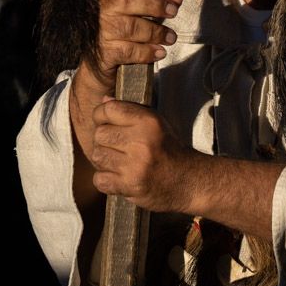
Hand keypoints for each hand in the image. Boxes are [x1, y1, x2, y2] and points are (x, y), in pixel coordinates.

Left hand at [88, 97, 198, 212]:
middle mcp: (141, 141)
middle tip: (117, 148)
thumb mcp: (155, 123)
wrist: (188, 180)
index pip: (108, 110)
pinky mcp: (130, 185)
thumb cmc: (168, 149)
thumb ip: (130, 111)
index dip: (101, 116)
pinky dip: (106, 180)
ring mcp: (135, 165)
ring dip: (104, 161)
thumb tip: (104, 100)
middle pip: (99, 134)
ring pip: (97, 156)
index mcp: (148, 121)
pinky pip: (99, 179)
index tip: (106, 124)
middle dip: (105, 141)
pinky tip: (119, 178)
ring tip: (119, 163)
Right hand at [92, 0, 182, 87]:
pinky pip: (130, 51)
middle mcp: (103, 7)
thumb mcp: (140, 8)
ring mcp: (103, 29)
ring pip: (131, 28)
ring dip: (156, 32)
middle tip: (172, 10)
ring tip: (170, 36)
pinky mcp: (106, 51)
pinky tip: (159, 51)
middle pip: (126, 0)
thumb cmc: (125, 24)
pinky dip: (148, 52)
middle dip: (154, 5)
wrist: (101, 56)